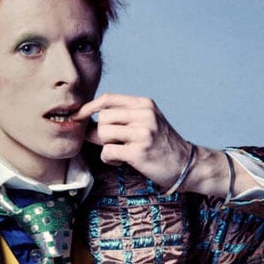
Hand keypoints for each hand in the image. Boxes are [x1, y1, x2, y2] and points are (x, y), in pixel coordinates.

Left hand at [72, 93, 193, 189]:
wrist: (186, 165)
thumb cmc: (160, 144)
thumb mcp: (146, 122)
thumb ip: (122, 117)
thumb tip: (85, 120)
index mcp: (144, 104)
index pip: (108, 98)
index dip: (88, 107)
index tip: (77, 116)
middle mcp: (144, 115)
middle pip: (102, 117)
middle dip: (100, 133)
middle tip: (113, 143)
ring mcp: (143, 133)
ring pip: (103, 133)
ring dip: (106, 147)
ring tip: (120, 152)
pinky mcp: (139, 152)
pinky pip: (107, 151)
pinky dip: (109, 159)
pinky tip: (122, 161)